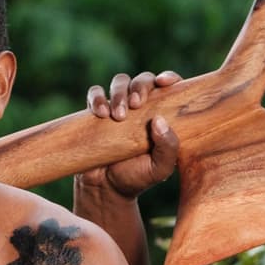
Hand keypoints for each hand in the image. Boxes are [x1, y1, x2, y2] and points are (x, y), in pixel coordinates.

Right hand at [79, 70, 182, 199]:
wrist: (105, 188)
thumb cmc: (137, 177)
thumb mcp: (160, 168)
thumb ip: (168, 147)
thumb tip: (159, 120)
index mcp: (162, 114)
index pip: (169, 87)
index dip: (168, 77)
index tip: (163, 81)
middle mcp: (142, 107)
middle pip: (143, 80)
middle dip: (140, 86)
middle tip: (136, 104)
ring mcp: (118, 106)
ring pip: (120, 82)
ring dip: (119, 93)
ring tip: (117, 116)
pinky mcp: (97, 111)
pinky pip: (95, 93)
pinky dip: (96, 98)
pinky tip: (100, 114)